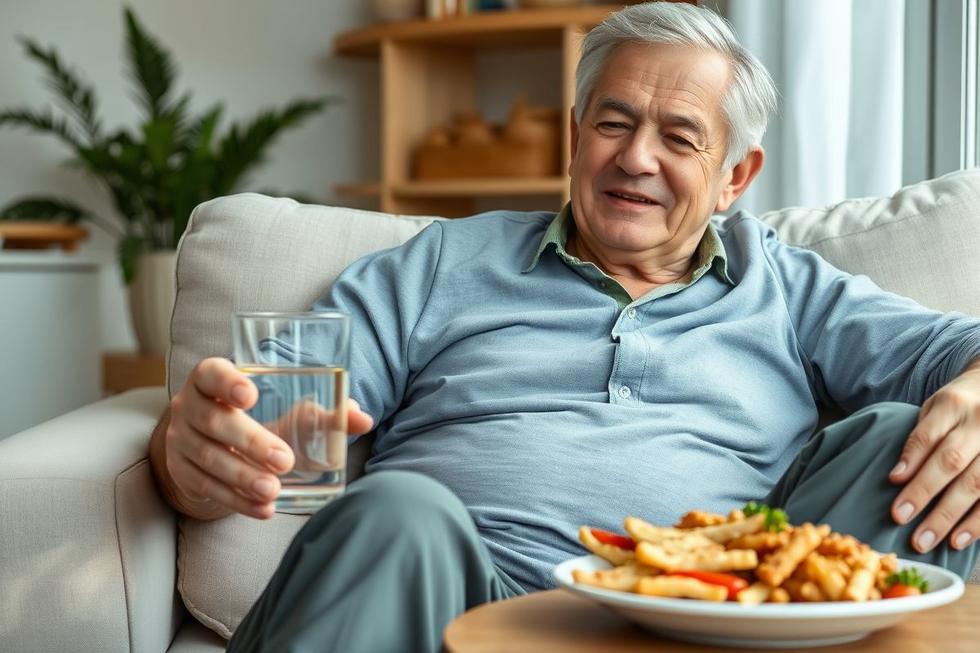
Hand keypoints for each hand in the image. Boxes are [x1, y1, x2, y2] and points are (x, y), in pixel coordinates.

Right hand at [166, 357, 373, 518]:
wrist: (210, 450)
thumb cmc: (256, 421)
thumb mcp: (283, 413)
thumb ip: (322, 414)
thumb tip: (363, 418)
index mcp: (211, 380)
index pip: (211, 373)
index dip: (227, 382)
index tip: (251, 395)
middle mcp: (189, 406)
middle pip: (214, 421)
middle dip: (250, 441)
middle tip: (284, 460)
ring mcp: (179, 440)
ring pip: (209, 458)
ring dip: (243, 476)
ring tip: (273, 490)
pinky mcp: (180, 473)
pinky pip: (208, 487)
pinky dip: (237, 500)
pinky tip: (262, 508)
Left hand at [889, 364, 979, 551]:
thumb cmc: (960, 407)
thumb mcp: (936, 407)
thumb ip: (921, 436)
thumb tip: (899, 476)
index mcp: (954, 405)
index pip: (929, 435)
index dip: (912, 459)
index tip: (893, 481)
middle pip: (951, 461)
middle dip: (924, 493)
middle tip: (900, 519)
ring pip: (977, 484)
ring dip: (951, 516)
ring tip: (927, 540)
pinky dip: (977, 523)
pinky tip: (959, 540)